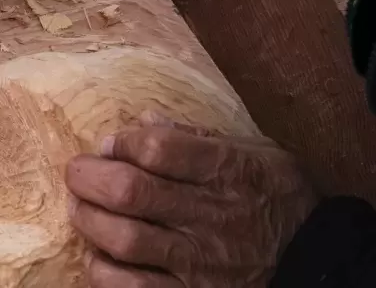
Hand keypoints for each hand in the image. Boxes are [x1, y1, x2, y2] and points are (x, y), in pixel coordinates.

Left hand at [65, 111, 317, 286]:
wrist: (315, 260)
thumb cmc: (276, 196)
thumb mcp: (252, 151)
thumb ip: (195, 135)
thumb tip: (142, 120)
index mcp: (225, 170)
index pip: (156, 148)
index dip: (122, 143)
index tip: (109, 144)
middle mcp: (210, 215)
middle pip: (130, 192)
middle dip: (88, 178)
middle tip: (76, 172)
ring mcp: (198, 261)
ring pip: (124, 240)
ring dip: (88, 221)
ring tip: (79, 208)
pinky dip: (103, 271)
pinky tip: (98, 254)